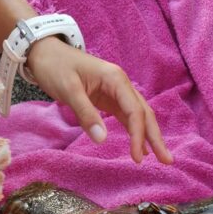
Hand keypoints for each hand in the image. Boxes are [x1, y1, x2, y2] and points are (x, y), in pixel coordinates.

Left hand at [25, 37, 172, 164]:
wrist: (45, 53)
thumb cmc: (56, 67)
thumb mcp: (68, 90)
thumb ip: (85, 114)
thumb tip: (101, 139)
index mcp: (116, 79)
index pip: (135, 111)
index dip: (138, 136)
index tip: (137, 157)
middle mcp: (121, 85)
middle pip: (144, 113)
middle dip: (156, 137)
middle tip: (167, 161)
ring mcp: (116, 92)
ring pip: (138, 116)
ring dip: (149, 136)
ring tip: (160, 158)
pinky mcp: (108, 99)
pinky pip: (126, 116)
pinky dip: (134, 131)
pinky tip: (141, 146)